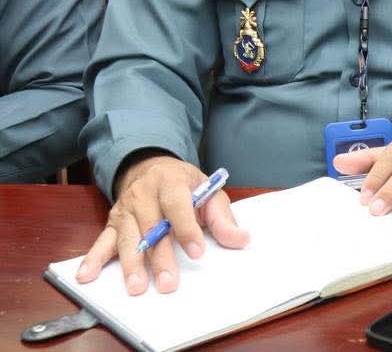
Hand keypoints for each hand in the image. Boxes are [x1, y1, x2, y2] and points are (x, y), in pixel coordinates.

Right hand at [75, 155, 248, 294]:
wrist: (151, 168)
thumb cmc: (185, 185)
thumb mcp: (208, 192)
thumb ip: (222, 217)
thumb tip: (241, 239)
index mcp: (171, 181)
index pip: (177, 204)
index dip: (187, 228)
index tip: (197, 252)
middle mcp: (144, 194)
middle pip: (152, 227)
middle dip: (160, 257)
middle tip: (168, 283)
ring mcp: (125, 209)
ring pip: (128, 238)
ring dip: (131, 264)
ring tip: (137, 287)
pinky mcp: (112, 223)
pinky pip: (102, 241)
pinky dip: (93, 259)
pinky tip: (86, 276)